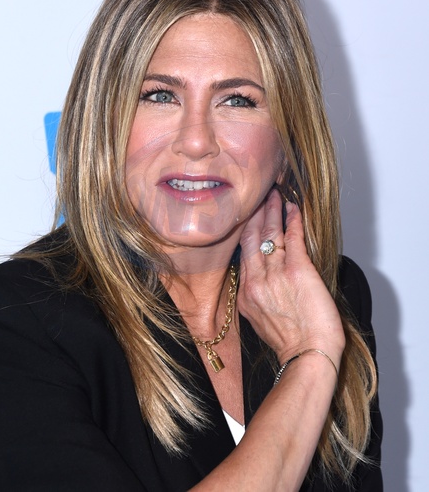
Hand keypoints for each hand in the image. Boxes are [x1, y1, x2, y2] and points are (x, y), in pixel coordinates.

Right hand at [237, 189, 344, 366]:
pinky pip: (292, 237)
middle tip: (258, 197)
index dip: (245, 232)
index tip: (247, 218)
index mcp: (246, 293)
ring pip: (270, 233)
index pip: (242, 254)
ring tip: (275, 196)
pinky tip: (292, 208)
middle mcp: (256, 280)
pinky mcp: (298, 269)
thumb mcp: (260, 321)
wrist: (308, 355)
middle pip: (251, 238)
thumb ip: (256, 298)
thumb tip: (260, 284)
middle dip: (254, 214)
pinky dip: (292, 220)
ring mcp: (275, 273)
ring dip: (272, 211)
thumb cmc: (290, 343)